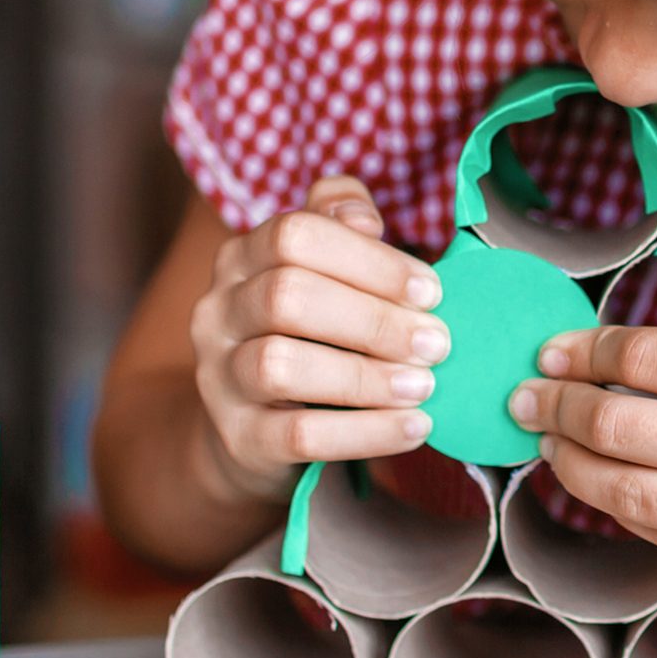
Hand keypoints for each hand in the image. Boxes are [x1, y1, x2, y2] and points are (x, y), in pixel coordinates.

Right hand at [190, 175, 448, 497]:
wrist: (257, 428)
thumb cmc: (312, 334)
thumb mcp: (325, 271)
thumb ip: (342, 225)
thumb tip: (364, 219)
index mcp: (243, 256)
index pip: (296, 235)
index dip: (370, 260)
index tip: (430, 291)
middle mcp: (219, 310)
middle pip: (287, 296)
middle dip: (374, 320)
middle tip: (436, 343)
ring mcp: (220, 376)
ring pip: (279, 365)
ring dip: (365, 377)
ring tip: (423, 386)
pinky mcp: (238, 438)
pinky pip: (298, 435)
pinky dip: (364, 432)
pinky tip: (413, 426)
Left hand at [507, 328, 656, 596]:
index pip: (641, 357)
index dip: (587, 348)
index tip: (560, 344)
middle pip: (611, 424)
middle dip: (556, 404)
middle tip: (527, 391)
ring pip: (620, 491)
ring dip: (569, 462)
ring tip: (548, 440)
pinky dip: (623, 506)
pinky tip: (606, 484)